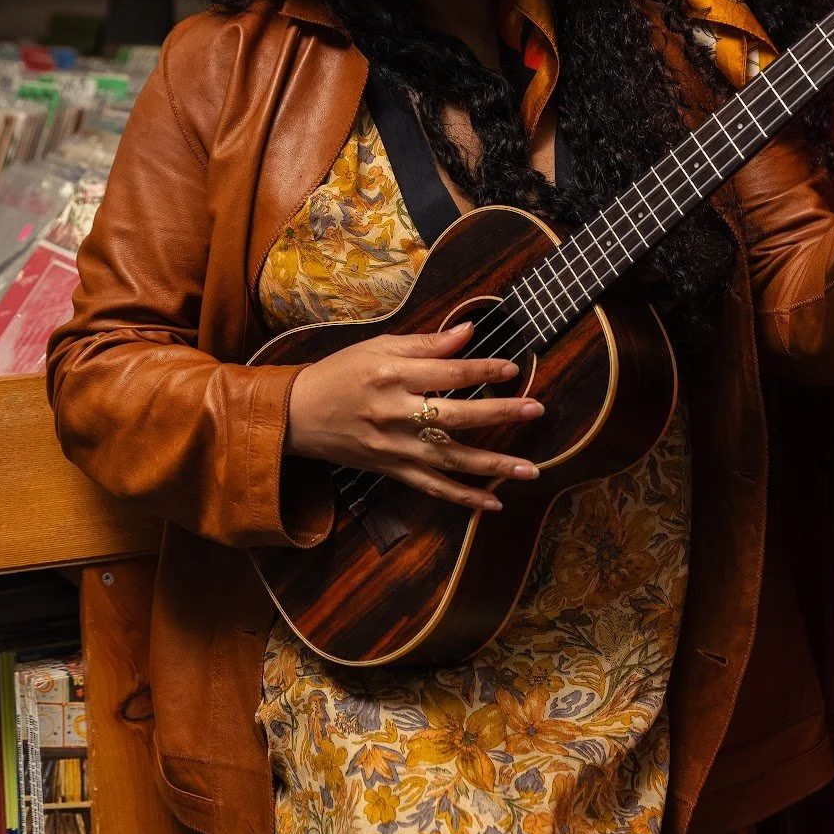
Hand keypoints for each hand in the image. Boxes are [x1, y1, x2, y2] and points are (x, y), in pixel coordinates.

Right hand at [285, 320, 542, 511]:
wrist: (297, 414)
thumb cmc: (339, 373)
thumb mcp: (377, 346)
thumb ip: (426, 342)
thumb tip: (468, 331)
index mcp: (391, 375)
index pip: (448, 373)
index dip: (483, 370)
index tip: (514, 369)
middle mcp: (394, 413)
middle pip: (455, 416)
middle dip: (499, 413)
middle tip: (536, 409)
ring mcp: (394, 448)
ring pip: (450, 460)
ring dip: (492, 465)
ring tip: (530, 467)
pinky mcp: (391, 470)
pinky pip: (433, 488)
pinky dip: (463, 498)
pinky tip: (494, 502)